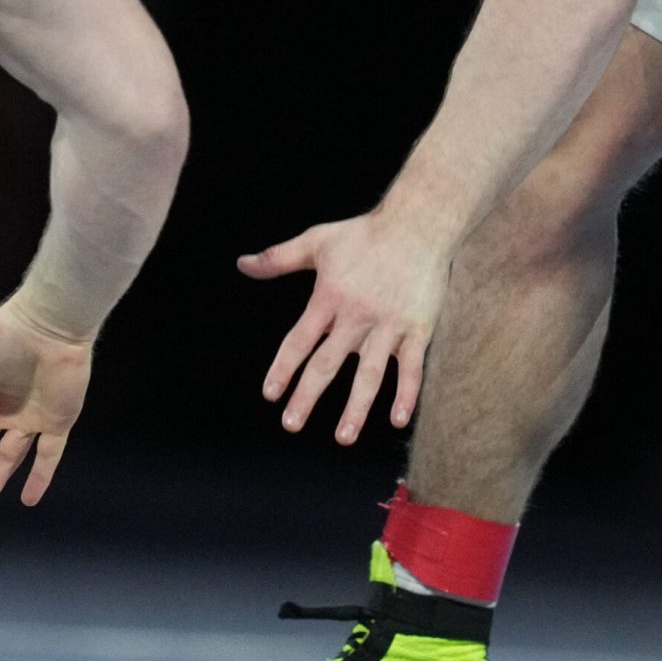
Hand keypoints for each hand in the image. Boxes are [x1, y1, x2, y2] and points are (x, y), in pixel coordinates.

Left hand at [241, 212, 451, 443]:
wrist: (420, 223)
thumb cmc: (365, 233)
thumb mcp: (317, 241)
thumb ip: (278, 258)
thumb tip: (241, 264)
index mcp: (330, 296)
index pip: (300, 339)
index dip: (284, 367)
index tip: (270, 394)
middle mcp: (357, 315)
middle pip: (328, 363)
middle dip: (308, 396)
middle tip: (290, 425)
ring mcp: (389, 324)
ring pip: (370, 373)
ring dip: (356, 407)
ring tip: (343, 437)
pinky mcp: (418, 328)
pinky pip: (412, 367)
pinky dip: (407, 394)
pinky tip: (398, 420)